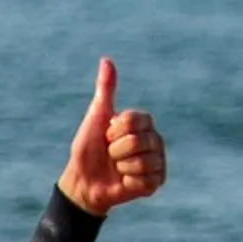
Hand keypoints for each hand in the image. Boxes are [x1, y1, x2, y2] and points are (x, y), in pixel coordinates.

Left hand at [58, 60, 165, 216]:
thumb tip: (106, 60)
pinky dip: (130, 182)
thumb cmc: (89, 148)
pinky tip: (125, 181)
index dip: (114, 131)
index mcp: (143, 122)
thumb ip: (105, 89)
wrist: (84, 181)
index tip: (106, 136)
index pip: (134, 121)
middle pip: (139, 141)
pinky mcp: (156, 182)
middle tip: (111, 154)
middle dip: (116, 150)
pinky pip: (147, 180)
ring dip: (122, 167)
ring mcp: (158, 161)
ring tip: (118, 167)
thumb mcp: (96, 116)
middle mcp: (155, 140)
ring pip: (144, 162)